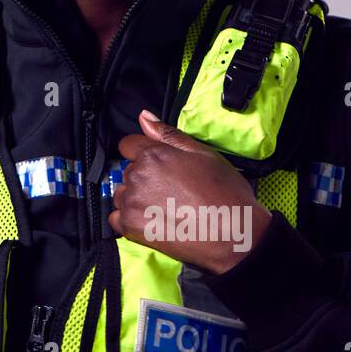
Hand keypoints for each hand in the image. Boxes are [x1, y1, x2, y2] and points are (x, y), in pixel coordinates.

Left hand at [108, 108, 271, 274]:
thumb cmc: (224, 193)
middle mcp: (137, 176)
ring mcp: (132, 203)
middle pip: (128, 171)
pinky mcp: (130, 227)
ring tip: (165, 208)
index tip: (158, 165)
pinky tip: (153, 221)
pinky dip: (130, 220)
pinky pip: (116, 218)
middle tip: (171, 190)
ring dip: (136, 198)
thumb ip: (169, 134)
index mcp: (153, 155)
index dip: (143, 153)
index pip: (128, 145)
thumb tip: (144, 117)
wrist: (234, 234)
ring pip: (122, 194)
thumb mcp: (203, 153)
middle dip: (143, 177)